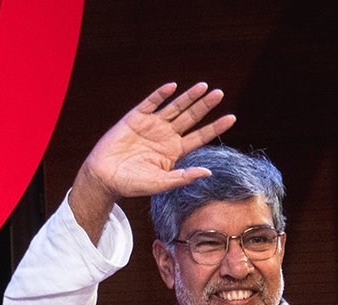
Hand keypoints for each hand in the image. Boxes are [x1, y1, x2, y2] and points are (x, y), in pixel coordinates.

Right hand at [69, 83, 235, 239]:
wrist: (105, 176)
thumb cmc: (133, 183)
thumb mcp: (161, 183)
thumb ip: (183, 176)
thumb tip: (208, 172)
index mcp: (175, 151)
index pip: (200, 136)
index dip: (215, 127)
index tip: (232, 118)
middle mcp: (166, 136)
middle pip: (191, 118)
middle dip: (205, 106)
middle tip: (219, 94)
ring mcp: (152, 125)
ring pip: (174, 107)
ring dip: (188, 97)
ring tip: (203, 86)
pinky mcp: (135, 118)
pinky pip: (150, 103)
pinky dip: (160, 95)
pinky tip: (172, 87)